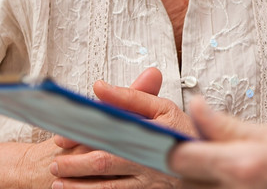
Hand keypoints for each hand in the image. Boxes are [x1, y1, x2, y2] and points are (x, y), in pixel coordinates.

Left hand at [50, 68, 192, 187]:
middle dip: (74, 166)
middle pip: (104, 164)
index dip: (82, 138)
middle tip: (54, 164)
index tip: (61, 139)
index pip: (110, 135)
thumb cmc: (183, 133)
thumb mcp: (162, 108)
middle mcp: (150, 162)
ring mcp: (150, 184)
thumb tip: (98, 87)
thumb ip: (130, 97)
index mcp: (151, 135)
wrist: (211, 158)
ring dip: (80, 188)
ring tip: (59, 184)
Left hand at [169, 98, 266, 188]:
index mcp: (243, 166)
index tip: (160, 135)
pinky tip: (222, 177)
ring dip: (192, 177)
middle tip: (177, 148)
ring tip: (205, 161)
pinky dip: (209, 185)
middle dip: (176, 164)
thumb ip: (228, 126)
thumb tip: (194, 108)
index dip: (164, 146)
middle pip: (180, 181)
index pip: (179, 159)